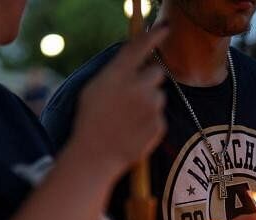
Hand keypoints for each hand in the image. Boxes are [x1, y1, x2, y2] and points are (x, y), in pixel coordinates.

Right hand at [70, 25, 168, 174]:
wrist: (96, 155)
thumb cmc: (90, 120)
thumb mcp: (94, 88)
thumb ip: (116, 72)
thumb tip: (134, 62)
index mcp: (118, 75)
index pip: (140, 47)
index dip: (154, 35)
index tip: (165, 28)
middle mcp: (138, 87)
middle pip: (157, 72)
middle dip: (149, 80)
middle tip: (134, 95)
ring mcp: (151, 106)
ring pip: (159, 96)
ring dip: (149, 103)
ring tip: (129, 118)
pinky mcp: (159, 124)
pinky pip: (159, 116)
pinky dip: (150, 122)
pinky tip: (134, 130)